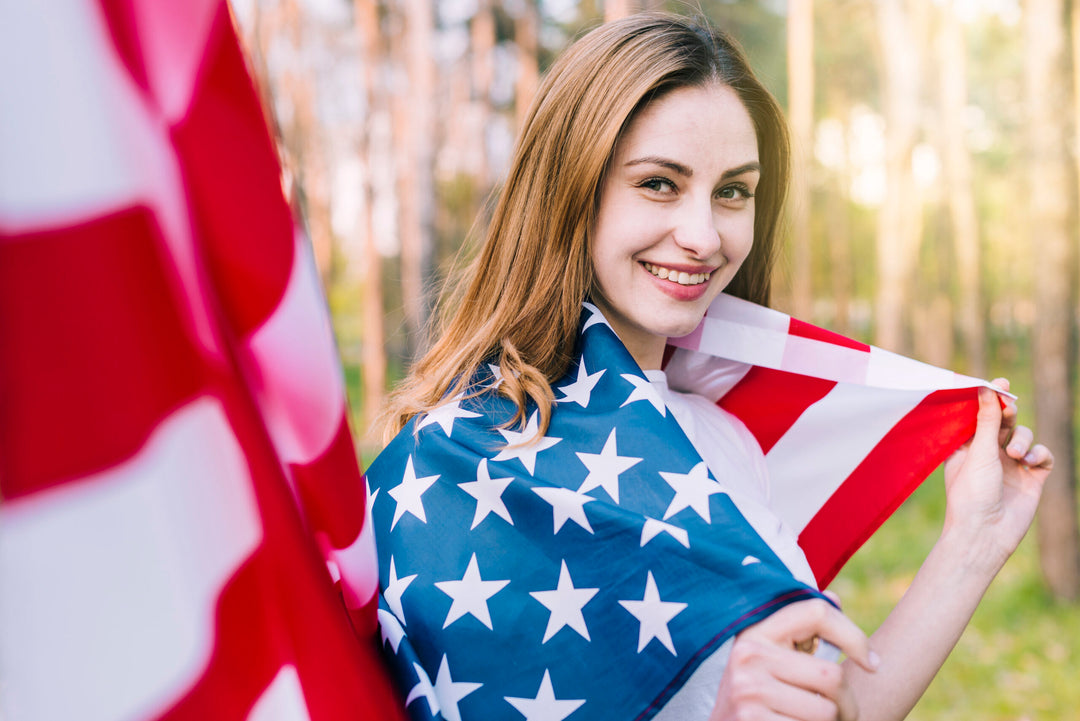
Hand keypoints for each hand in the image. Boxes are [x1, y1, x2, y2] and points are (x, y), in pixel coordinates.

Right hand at [710, 598, 878, 720]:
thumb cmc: (758, 691)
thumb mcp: (769, 655)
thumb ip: (799, 630)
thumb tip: (833, 597)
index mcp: (756, 631)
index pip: (816, 612)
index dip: (854, 636)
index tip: (873, 662)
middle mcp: (748, 655)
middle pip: (831, 675)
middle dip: (848, 702)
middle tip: (846, 712)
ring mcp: (748, 690)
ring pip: (827, 710)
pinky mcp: (752, 719)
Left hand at [942, 379, 1052, 569]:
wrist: (986, 533)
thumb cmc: (972, 493)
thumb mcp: (978, 452)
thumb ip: (987, 420)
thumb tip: (985, 388)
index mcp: (967, 447)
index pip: (979, 416)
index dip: (988, 400)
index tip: (999, 384)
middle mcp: (988, 454)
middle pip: (1004, 422)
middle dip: (1008, 413)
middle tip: (1010, 405)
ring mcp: (1011, 466)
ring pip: (1025, 437)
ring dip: (1023, 439)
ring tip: (1014, 455)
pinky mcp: (1031, 478)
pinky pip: (1042, 455)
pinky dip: (1039, 453)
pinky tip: (1029, 462)